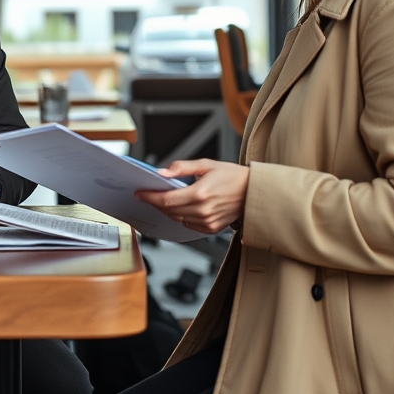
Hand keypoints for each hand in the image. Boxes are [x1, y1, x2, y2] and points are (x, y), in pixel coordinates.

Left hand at [135, 159, 249, 234]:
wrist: (253, 191)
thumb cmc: (232, 176)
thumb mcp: (206, 164)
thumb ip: (182, 168)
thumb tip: (162, 172)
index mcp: (199, 193)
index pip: (166, 199)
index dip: (150, 197)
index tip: (140, 193)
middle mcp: (202, 210)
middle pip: (169, 210)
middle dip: (157, 202)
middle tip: (150, 194)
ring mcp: (207, 221)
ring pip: (177, 219)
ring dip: (168, 210)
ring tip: (165, 199)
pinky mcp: (211, 228)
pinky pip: (188, 225)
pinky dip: (181, 217)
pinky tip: (183, 207)